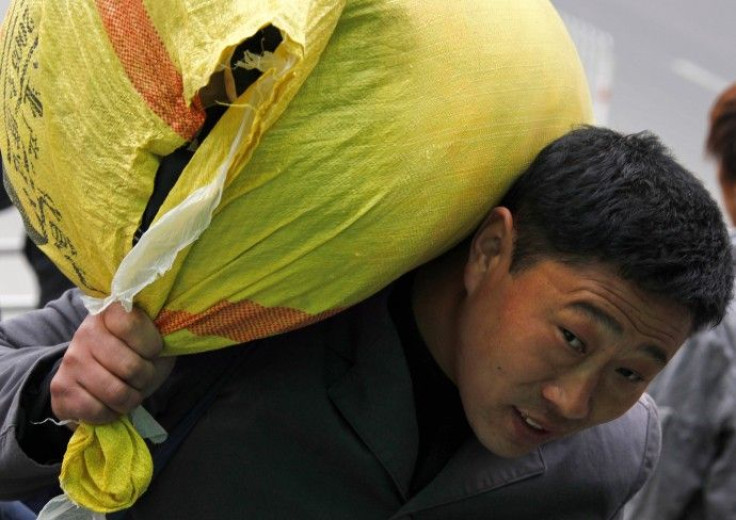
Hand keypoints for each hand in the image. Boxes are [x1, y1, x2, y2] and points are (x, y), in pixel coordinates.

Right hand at [50, 302, 174, 425]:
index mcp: (111, 312)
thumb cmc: (136, 354)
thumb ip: (161, 333)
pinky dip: (111, 413)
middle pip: (130, 367)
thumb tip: (169, 330)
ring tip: (129, 391)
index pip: (131, 325)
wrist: (96, 375)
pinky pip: (97, 411)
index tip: (153, 350)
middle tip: (142, 376)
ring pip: (116, 393)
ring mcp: (70, 361)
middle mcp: (86, 332)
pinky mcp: (60, 388)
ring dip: (131, 399)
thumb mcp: (154, 339)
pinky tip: (110, 403)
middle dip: (145, 378)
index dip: (151, 345)